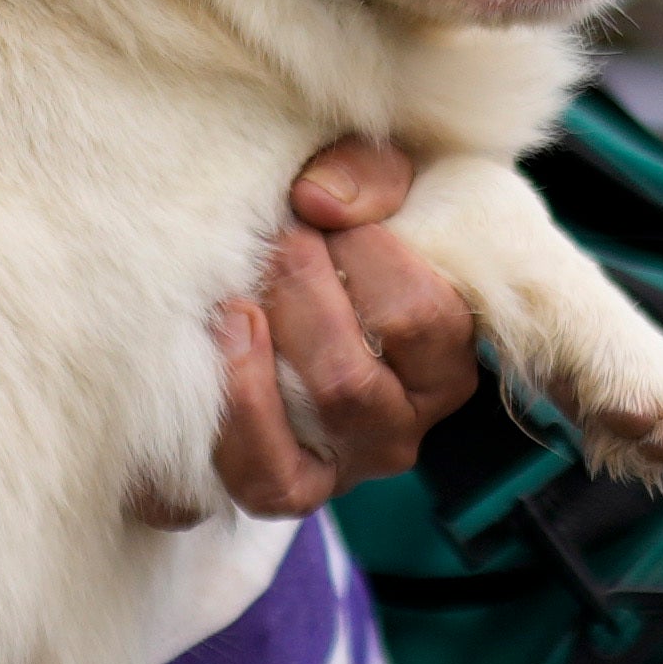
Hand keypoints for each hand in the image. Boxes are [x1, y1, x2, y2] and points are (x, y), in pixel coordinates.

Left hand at [175, 141, 479, 523]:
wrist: (283, 294)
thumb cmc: (343, 238)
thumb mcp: (378, 189)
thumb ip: (366, 175)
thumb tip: (315, 201)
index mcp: (447, 360)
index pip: (419, 316)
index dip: (364, 251)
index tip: (326, 214)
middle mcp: (404, 429)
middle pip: (351, 380)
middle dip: (299, 294)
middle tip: (273, 242)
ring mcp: (343, 468)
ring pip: (305, 427)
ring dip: (260, 351)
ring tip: (235, 296)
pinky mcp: (282, 488)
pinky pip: (261, 476)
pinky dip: (232, 414)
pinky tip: (215, 348)